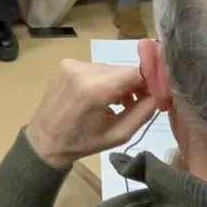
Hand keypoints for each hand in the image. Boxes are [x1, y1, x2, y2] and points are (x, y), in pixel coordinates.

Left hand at [24, 59, 155, 169]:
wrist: (44, 141)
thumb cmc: (83, 142)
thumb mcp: (119, 134)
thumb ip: (144, 112)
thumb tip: (162, 93)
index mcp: (96, 88)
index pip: (136, 72)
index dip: (151, 80)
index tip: (159, 92)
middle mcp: (84, 69)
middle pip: (123, 70)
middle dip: (135, 84)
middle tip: (141, 102)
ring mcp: (73, 64)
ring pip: (111, 69)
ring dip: (119, 83)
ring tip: (120, 103)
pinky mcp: (67, 64)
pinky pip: (96, 69)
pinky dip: (105, 80)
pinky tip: (103, 97)